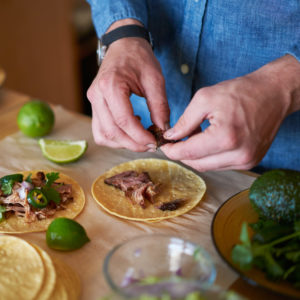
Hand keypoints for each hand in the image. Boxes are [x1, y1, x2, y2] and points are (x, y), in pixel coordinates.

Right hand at [87, 20, 168, 151]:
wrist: (124, 45)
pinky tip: (130, 129)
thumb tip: (163, 130)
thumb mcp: (155, 79)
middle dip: (133, 144)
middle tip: (151, 144)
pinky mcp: (95, 106)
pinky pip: (100, 131)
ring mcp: (93, 102)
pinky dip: (115, 137)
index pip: (123, 120)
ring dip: (123, 143)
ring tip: (141, 137)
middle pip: (111, 132)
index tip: (155, 142)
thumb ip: (160, 106)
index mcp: (110, 85)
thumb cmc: (139, 58)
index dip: (140, 136)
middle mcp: (97, 95)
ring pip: (103, 135)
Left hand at [161, 55, 299, 170]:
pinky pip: (220, 165)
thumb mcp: (205, 99)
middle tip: (176, 141)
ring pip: (208, 166)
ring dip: (196, 155)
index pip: (189, 152)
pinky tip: (208, 142)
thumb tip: (171, 137)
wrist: (273, 94)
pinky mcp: (251, 161)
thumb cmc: (240, 92)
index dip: (172, 151)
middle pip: (197, 163)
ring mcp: (247, 161)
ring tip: (194, 137)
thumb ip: (185, 121)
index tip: (164, 146)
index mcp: (226, 138)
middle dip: (183, 154)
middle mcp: (238, 154)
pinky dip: (209, 156)